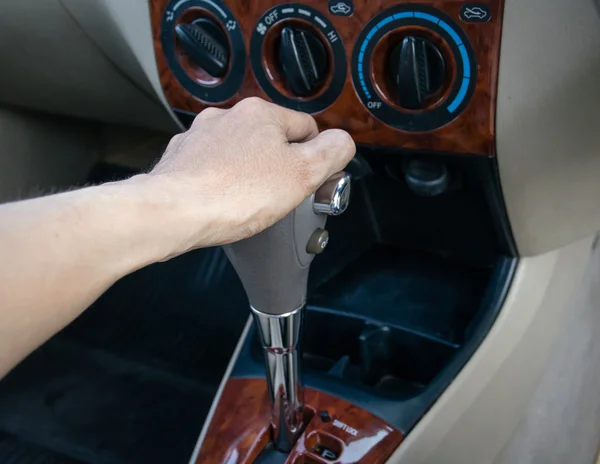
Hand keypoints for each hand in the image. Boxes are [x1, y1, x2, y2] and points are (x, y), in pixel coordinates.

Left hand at [142, 97, 354, 256]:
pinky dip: (220, 181)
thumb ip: (332, 152)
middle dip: (279, 167)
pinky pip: (212, 167)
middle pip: (270, 140)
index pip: (306, 128)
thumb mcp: (303, 174)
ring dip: (248, 173)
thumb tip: (342, 142)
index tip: (309, 183)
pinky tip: (222, 201)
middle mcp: (227, 117)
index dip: (314, 159)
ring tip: (247, 203)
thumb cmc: (237, 194)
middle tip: (278, 198)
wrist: (173, 212)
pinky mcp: (180, 158)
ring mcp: (200, 136)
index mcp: (260, 113)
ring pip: (239, 153)